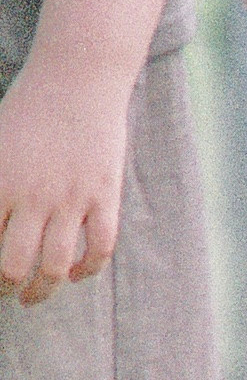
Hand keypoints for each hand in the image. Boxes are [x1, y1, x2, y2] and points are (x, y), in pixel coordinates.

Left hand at [0, 69, 129, 305]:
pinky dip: (88, 269)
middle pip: (14, 265)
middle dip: (6, 288)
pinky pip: (99, 248)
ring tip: (34, 297)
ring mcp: (71, 200)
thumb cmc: (27, 110)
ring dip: (43, 289)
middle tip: (5, 293)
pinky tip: (77, 274)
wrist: (75, 82)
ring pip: (56, 265)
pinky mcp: (104, 197)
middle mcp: (32, 197)